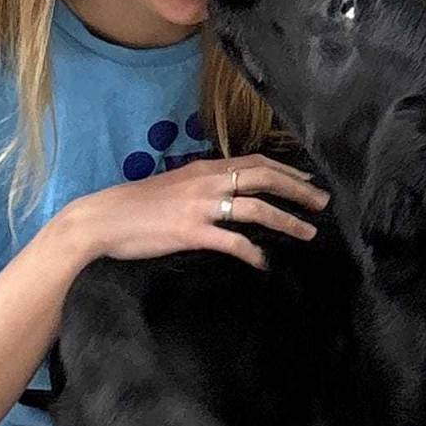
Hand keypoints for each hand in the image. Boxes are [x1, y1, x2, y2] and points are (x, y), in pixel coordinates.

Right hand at [53, 154, 329, 269]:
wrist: (103, 219)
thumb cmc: (136, 205)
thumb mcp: (175, 185)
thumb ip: (203, 185)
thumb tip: (228, 192)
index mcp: (205, 168)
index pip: (256, 162)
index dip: (286, 170)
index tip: (307, 181)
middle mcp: (208, 181)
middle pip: (265, 179)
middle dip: (298, 190)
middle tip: (322, 203)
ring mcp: (201, 206)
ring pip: (257, 209)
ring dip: (287, 221)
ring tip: (307, 233)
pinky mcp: (192, 232)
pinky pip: (232, 242)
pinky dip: (252, 253)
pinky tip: (263, 263)